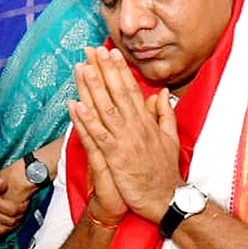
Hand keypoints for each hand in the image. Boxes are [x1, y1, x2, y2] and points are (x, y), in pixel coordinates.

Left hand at [69, 47, 181, 222]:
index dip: (120, 71)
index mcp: (147, 122)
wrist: (165, 198)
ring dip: (92, 88)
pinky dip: (86, 120)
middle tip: (92, 50)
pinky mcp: (115, 156)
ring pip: (105, 109)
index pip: (131, 90)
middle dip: (103, 70)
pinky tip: (76, 105)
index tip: (111, 53)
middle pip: (116, 93)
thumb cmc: (166, 171)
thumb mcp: (171, 139)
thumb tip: (161, 93)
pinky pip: (98, 135)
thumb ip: (165, 114)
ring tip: (81, 68)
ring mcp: (125, 141)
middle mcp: (136, 127)